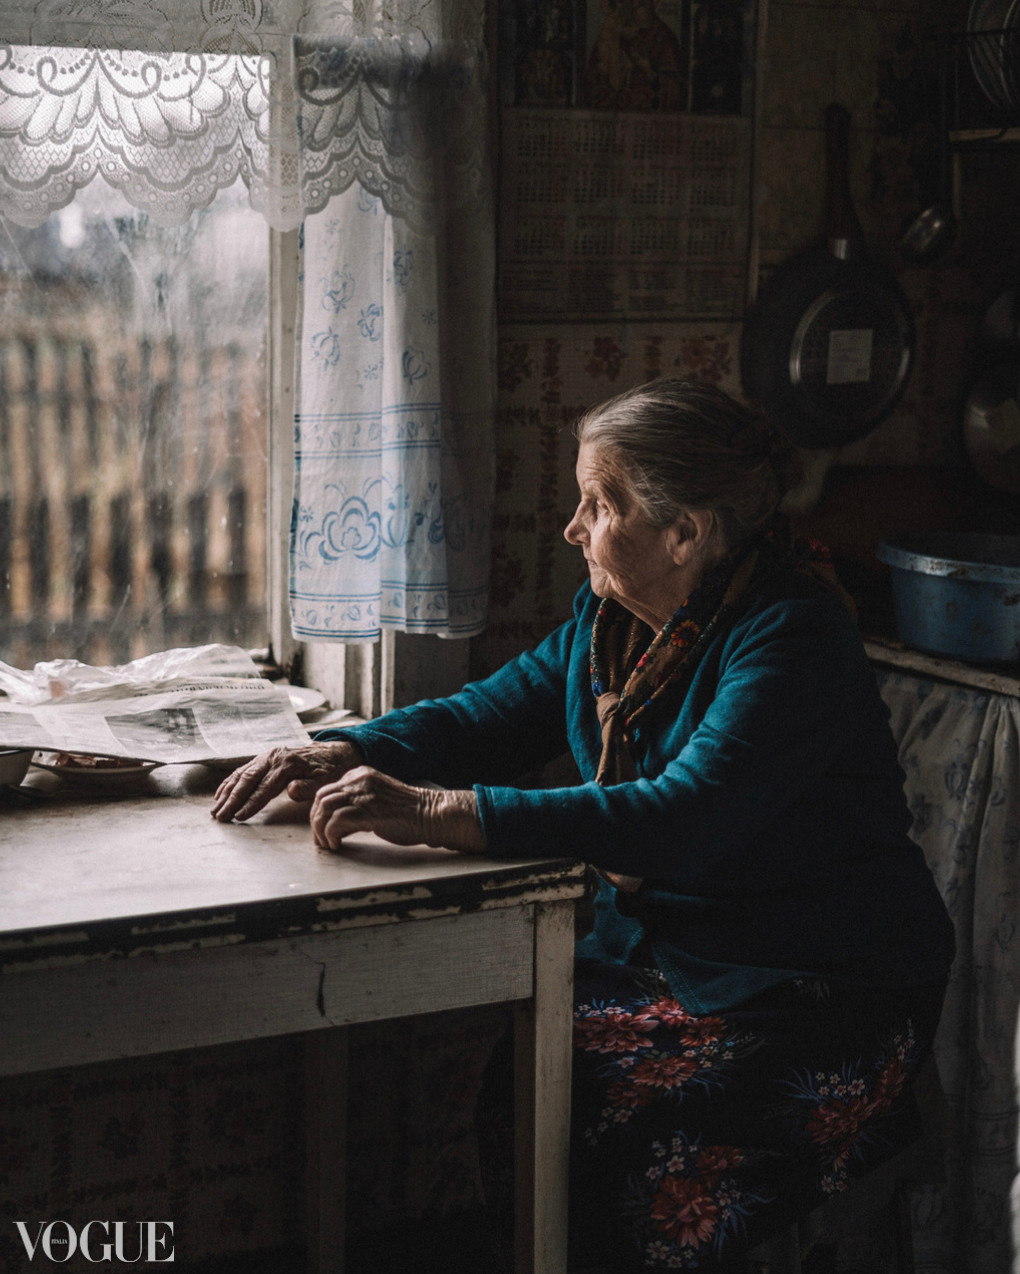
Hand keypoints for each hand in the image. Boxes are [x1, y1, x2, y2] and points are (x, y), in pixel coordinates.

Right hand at [211, 740, 364, 822]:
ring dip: (226, 793)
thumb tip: (291, 791)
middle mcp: (272, 758)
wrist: (330, 752)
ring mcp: (265, 756)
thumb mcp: (324, 779)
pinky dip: (229, 782)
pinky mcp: (262, 758)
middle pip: (248, 780)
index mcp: (287, 764)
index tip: (239, 817)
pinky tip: (219, 795)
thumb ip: (308, 786)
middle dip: (232, 800)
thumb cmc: (327, 770)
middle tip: (220, 817)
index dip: (251, 803)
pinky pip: (242, 770)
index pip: (265, 787)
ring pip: (241, 775)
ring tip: (215, 810)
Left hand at [309, 766, 484, 853]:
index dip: (319, 811)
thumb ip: (357, 804)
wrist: (431, 814)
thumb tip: (334, 823)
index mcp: (361, 774)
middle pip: (320, 798)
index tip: (322, 828)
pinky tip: (338, 845)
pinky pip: (335, 823)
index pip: (326, 789)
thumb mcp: (378, 799)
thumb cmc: (407, 813)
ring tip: (328, 844)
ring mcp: (363, 794)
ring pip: (324, 809)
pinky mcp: (367, 811)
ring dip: (321, 830)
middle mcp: (359, 780)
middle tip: (320, 840)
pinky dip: (331, 836)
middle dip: (316, 821)